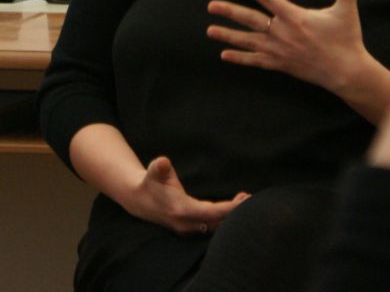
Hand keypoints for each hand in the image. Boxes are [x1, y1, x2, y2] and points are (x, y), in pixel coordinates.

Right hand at [126, 155, 249, 235]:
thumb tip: (162, 162)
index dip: (229, 208)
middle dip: (235, 212)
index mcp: (181, 210)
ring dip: (230, 215)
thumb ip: (159, 167)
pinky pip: (212, 225)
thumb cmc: (151, 182)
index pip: (211, 212)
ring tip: (245, 198)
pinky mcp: (191, 227)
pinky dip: (224, 217)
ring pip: (216, 226)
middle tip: (250, 197)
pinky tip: (234, 204)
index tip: (245, 200)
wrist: (139, 199)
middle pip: (218, 222)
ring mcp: (189, 228)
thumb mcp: (154, 171)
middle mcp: (187, 223)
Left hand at [207, 0, 372, 93]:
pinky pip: (255, 61)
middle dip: (229, 12)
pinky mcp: (280, 64)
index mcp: (294, 17)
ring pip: (248, 41)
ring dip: (228, 35)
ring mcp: (279, 51)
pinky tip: (225, 55)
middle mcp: (282, 33)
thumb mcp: (346, 10)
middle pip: (249, 20)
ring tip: (210, 30)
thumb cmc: (346, 39)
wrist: (346, 72)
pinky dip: (240, 58)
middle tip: (210, 6)